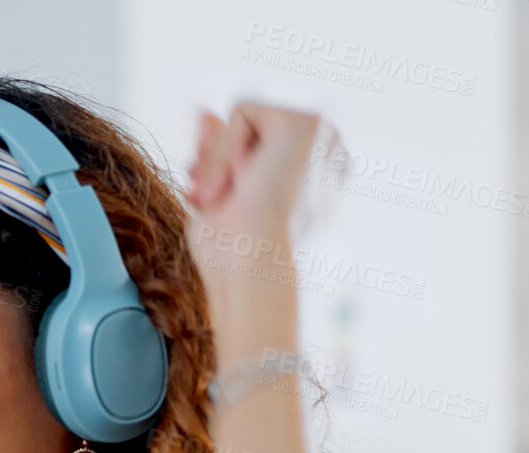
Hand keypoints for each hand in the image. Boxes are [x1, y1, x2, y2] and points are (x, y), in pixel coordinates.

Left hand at [183, 103, 327, 370]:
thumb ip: (216, 151)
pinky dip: (229, 148)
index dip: (221, 167)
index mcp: (310, 171)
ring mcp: (321, 136)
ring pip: (241, 115)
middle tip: (217, 201)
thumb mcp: (215, 192)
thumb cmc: (230, 250)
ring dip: (222, 160)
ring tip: (234, 196)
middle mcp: (324, 151)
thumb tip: (205, 111)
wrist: (248, 265)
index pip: (249, 141)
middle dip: (218, 162)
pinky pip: (242, 110)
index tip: (211, 201)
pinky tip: (247, 179)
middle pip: (244, 124)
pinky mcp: (307, 123)